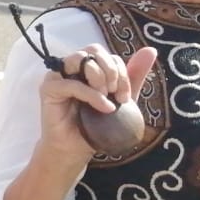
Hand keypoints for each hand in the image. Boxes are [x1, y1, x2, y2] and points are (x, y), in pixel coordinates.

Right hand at [37, 43, 155, 164]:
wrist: (76, 150)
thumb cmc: (96, 125)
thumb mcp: (121, 98)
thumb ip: (133, 74)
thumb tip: (151, 50)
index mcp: (88, 67)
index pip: (107, 55)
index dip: (121, 72)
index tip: (125, 96)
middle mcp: (71, 67)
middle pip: (94, 50)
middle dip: (111, 70)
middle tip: (116, 93)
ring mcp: (58, 76)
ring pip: (80, 58)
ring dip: (99, 76)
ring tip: (106, 96)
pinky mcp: (48, 89)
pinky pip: (71, 83)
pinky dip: (91, 94)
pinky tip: (104, 108)